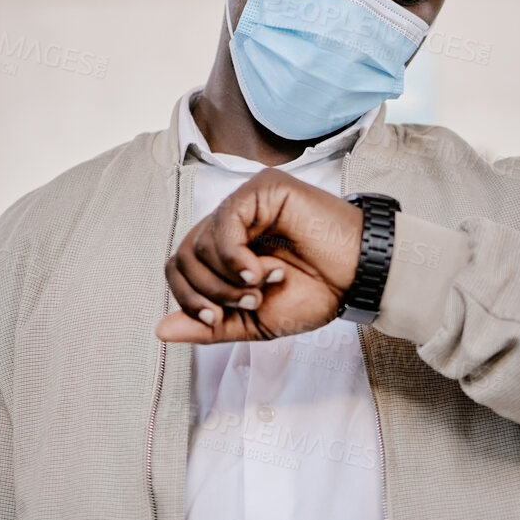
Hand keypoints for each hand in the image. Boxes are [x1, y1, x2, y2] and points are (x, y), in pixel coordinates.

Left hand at [155, 167, 364, 343]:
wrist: (359, 279)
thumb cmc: (317, 293)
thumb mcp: (254, 320)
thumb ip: (209, 325)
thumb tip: (160, 330)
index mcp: (227, 250)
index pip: (179, 268)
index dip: (188, 298)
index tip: (217, 318)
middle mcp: (231, 222)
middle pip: (182, 257)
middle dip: (210, 291)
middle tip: (249, 302)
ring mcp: (246, 202)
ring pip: (200, 242)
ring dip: (228, 277)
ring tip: (264, 285)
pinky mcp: (262, 188)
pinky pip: (224, 221)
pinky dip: (234, 256)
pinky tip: (259, 271)